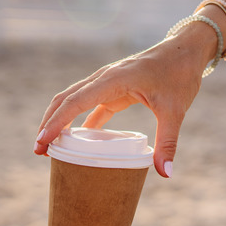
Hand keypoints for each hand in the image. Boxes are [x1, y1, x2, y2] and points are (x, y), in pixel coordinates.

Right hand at [34, 32, 212, 177]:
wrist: (187, 51)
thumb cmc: (180, 75)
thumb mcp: (176, 111)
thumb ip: (168, 142)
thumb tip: (165, 173)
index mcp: (114, 79)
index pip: (76, 102)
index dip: (57, 122)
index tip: (43, 142)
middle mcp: (105, 78)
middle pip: (66, 99)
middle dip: (49, 124)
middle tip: (39, 151)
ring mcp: (108, 82)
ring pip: (74, 99)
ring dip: (59, 120)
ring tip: (50, 147)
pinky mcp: (115, 88)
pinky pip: (90, 104)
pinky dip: (80, 120)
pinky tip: (77, 140)